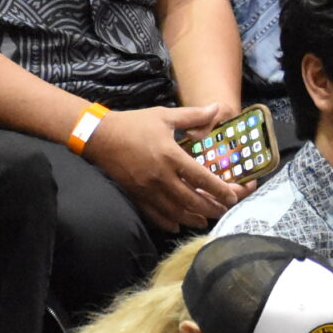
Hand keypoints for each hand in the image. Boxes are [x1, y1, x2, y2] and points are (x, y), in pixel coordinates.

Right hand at [82, 102, 242, 231]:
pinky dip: (169, 222)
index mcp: (170, 156)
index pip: (201, 178)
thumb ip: (193, 116)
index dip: (220, 189)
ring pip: (175, 212)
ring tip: (206, 219)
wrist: (99, 136)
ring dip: (194, 218)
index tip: (234, 195)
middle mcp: (161, 177)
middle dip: (211, 207)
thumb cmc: (134, 124)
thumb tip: (216, 107)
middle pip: (192, 200)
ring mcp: (147, 189)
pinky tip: (178, 225)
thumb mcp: (165, 116)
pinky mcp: (136, 196)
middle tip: (225, 209)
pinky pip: (155, 215)